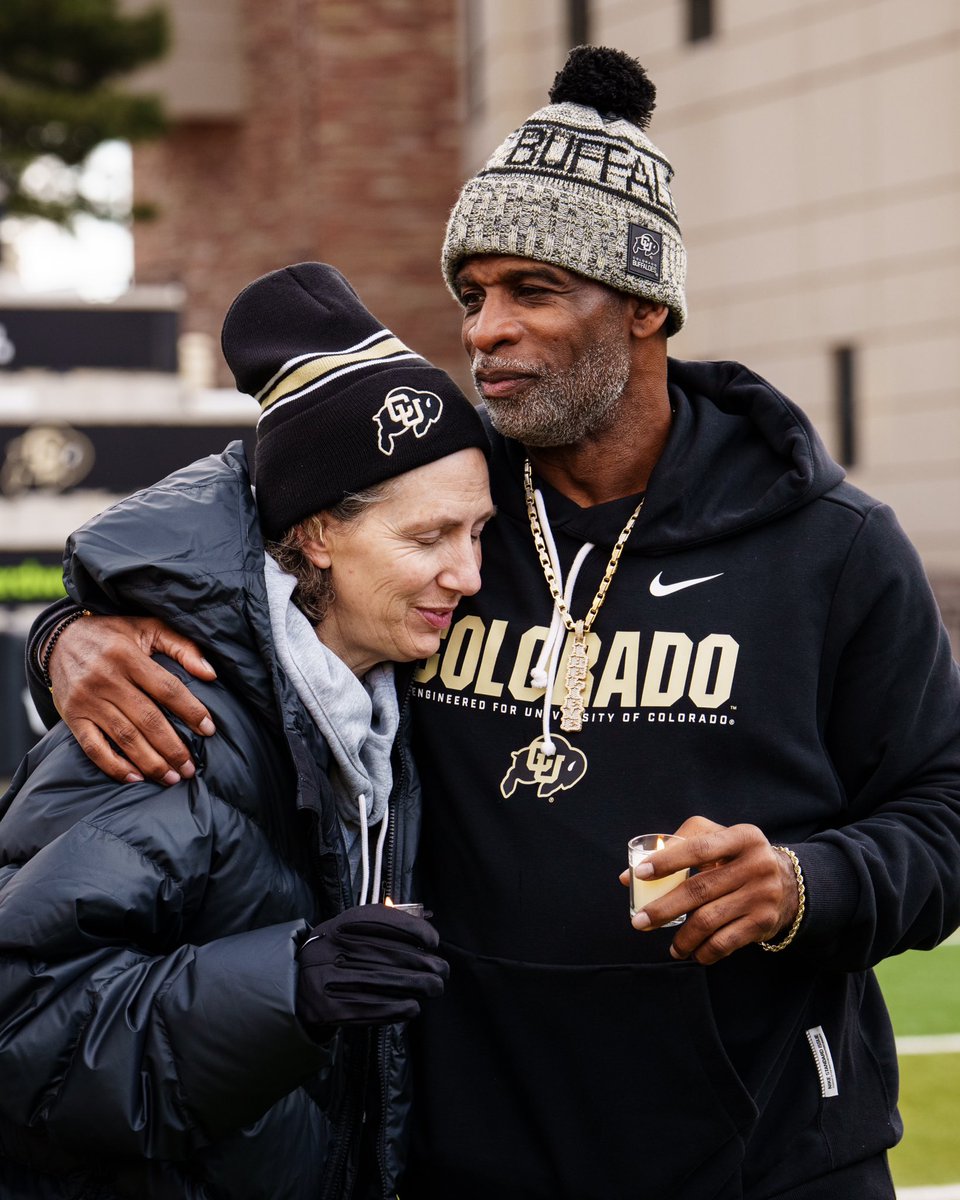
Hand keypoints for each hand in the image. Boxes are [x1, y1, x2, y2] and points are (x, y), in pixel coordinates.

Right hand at [47, 614, 216, 785]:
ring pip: (124, 737)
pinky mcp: (72, 717)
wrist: (60, 639)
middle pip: (147, 719)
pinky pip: (93, 747)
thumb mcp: (148, 627)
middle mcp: (106, 679)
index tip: (208, 730)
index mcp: (128, 656)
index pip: (167, 689)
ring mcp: (87, 700)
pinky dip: (114, 766)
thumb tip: (211, 673)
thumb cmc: (114, 635)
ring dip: (151, 762)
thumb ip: (182, 646)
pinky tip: (135, 778)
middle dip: (173, 747)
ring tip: (172, 777)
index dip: (191, 711)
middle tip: (191, 768)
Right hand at [296, 906, 448, 1035]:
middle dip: (423, 963)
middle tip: (443, 971)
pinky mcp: (328, 1008)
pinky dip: (396, 1009)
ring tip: (435, 988)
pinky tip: (413, 1007)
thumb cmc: (338, 952)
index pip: (383, 921)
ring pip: (383, 982)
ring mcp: (329, 979)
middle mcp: (333, 948)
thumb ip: (385, 924)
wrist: (296, 983)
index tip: (434, 941)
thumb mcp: (353, 929)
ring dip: (416, 986)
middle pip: (388, 954)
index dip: (414, 931)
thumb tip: (425, 926)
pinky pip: (369, 1008)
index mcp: (340, 924)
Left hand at [619, 816, 800, 964]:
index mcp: (742, 837)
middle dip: (664, 909)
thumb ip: (675, 849)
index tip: (640, 874)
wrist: (788, 884)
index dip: (667, 861)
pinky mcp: (765, 921)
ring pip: (710, 920)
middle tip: (640, 922)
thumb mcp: (716, 840)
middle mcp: (756, 864)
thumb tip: (629, 877)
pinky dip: (705, 951)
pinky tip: (693, 953)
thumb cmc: (736, 858)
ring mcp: (762, 894)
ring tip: (670, 947)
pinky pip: (727, 942)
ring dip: (683, 937)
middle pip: (699, 889)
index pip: (699, 848)